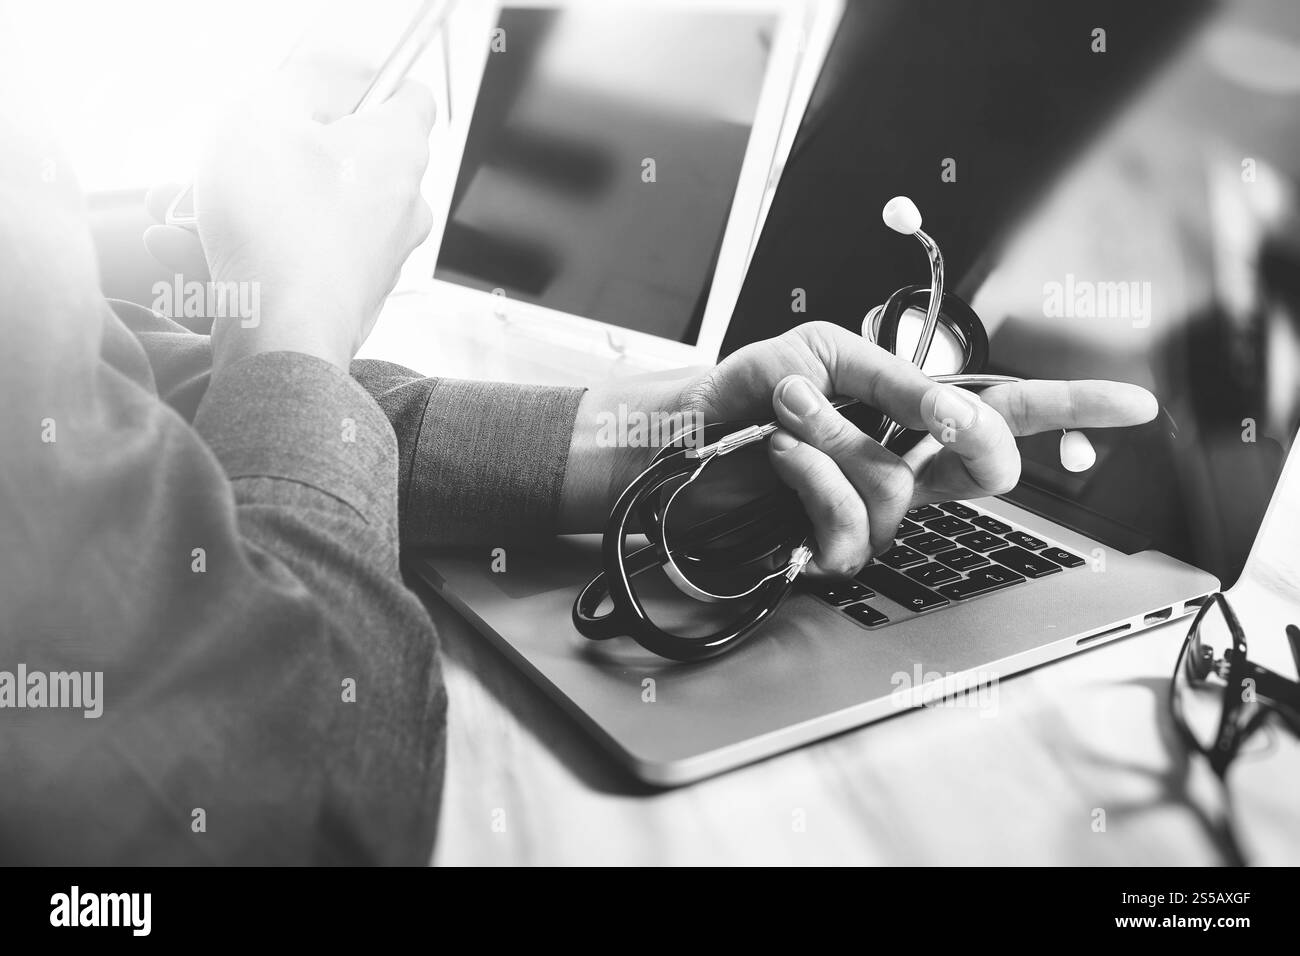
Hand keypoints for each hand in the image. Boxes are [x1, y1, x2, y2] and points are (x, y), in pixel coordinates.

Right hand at [147, 63, 435, 371]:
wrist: (281, 336)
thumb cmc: (277, 225)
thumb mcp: (263, 116)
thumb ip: (294, 81)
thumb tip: (321, 75)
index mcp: (398, 151)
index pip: (409, 97)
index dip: (366, 84)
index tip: (318, 91)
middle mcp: (401, 205)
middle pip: (340, 158)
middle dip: (268, 154)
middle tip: (216, 159)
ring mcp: (378, 256)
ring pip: (303, 213)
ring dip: (237, 208)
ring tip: (169, 211)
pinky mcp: (349, 297)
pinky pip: (293, 259)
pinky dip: (244, 252)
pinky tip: (179, 251)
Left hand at [672, 321, 1156, 575]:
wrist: (671, 438)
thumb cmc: (739, 396)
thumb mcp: (820, 356)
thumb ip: (893, 381)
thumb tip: (955, 413)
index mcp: (907, 418)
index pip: (1004, 412)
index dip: (1070, 408)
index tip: (1137, 405)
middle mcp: (902, 470)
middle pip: (989, 470)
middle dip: (968, 436)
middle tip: (936, 413)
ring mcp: (870, 515)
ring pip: (901, 490)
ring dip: (839, 436)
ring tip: (789, 408)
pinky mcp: (829, 550)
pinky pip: (852, 524)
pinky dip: (814, 475)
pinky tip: (781, 453)